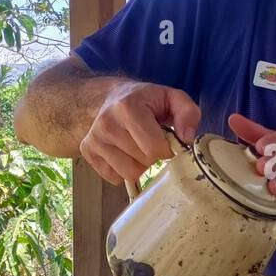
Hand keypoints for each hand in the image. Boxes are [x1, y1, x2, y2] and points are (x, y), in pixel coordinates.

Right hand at [81, 82, 199, 185]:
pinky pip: (114, 178)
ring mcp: (93, 139)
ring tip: (137, 146)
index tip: (165, 139)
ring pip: (128, 174)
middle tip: (150, 140)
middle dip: (153, 156)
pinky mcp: (87, 152)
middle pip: (142, 162)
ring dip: (139, 165)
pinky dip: (123, 170)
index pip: (154, 148)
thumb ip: (188, 113)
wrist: (111, 97)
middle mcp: (106, 124)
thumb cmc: (146, 101)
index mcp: (127, 108)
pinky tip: (124, 152)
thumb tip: (187, 139)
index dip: (166, 148)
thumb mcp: (172, 98)